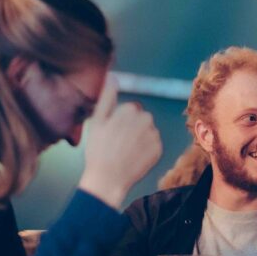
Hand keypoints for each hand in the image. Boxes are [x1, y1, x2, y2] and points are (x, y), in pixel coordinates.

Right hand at [78, 74, 161, 207]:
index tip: (113, 131)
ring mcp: (154, 134)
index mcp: (129, 109)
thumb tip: (112, 77)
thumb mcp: (97, 121)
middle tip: (119, 142)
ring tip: (126, 150)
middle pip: (141, 118)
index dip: (120, 120)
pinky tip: (135, 157)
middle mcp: (146, 119)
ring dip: (140, 137)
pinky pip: (154, 144)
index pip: (130, 109)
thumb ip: (107, 97)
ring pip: (148, 130)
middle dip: (133, 126)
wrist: (108, 178)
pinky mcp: (159, 149)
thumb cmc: (98, 150)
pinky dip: (147, 149)